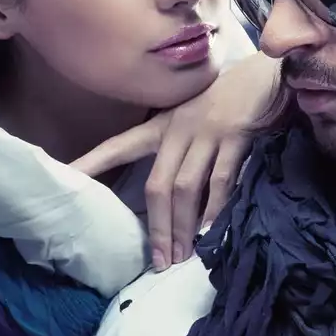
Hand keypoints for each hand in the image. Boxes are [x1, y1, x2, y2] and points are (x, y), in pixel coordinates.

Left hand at [72, 49, 279, 270]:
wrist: (271, 73)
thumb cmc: (231, 100)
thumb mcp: (195, 117)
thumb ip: (179, 150)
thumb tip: (172, 200)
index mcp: (162, 125)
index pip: (118, 146)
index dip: (91, 164)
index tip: (64, 181)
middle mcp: (179, 128)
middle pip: (157, 185)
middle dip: (156, 228)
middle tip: (157, 263)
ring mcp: (208, 131)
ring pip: (185, 188)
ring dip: (181, 227)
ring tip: (181, 258)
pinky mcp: (237, 135)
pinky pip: (222, 180)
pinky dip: (215, 210)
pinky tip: (211, 233)